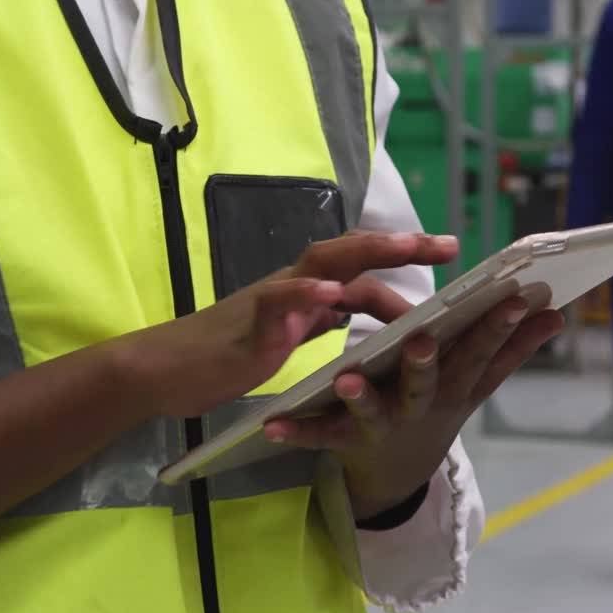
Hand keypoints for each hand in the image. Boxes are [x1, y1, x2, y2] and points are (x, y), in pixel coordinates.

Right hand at [118, 232, 458, 420]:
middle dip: (402, 244)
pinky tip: (331, 294)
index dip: (402, 253)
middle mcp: (293, 285)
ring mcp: (271, 301)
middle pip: (352, 250)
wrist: (164, 370)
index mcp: (304, 290)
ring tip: (406, 248)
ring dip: (367, 253)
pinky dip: (306, 294)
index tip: (446, 248)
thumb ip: (316, 317)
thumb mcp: (284, 334)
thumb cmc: (222, 355)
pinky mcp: (250, 325)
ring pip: (323, 263)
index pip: (359, 262)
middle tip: (448, 242)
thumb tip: (351, 305)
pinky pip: (279, 301)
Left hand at [263, 288, 564, 519]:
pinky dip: (296, 431)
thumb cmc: (440, 408)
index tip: (517, 298)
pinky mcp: (347, 442)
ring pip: (373, 412)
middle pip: (426, 383)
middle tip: (424, 340)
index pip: (480, 351)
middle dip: (426, 363)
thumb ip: (514, 350)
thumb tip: (558, 313)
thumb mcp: (478, 384)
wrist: (399, 473)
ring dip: (362, 397)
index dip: (498, 326)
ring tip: (347, 379)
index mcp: (454, 385)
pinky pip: (319, 436)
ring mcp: (384, 427)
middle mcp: (421, 406)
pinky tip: (272, 424)